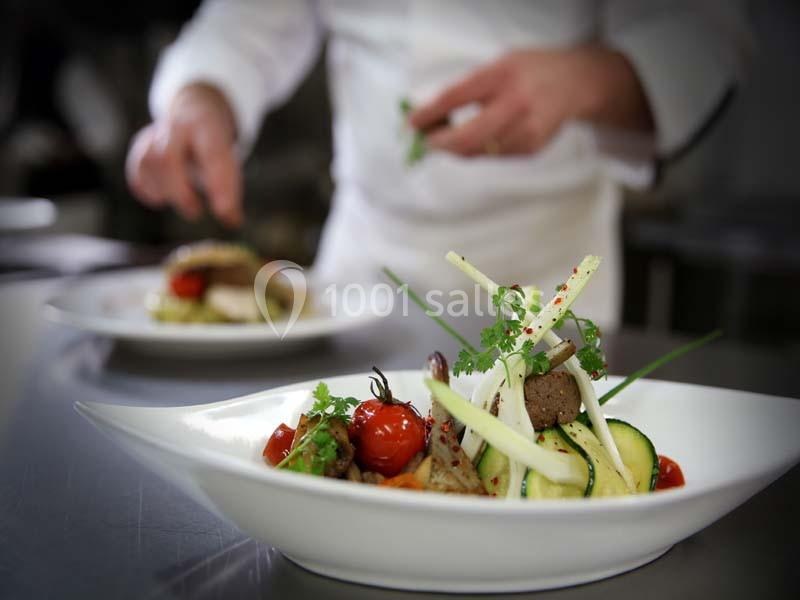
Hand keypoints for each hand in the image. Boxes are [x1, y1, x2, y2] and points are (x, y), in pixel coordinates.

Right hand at [126, 83, 241, 226]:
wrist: (194, 106)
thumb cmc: (213, 142)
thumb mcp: (228, 158)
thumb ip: (229, 189)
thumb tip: (233, 222)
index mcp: (208, 128)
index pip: (213, 155)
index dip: (217, 185)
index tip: (223, 212)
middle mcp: (178, 127)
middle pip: (167, 158)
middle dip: (180, 191)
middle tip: (195, 213)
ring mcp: (157, 133)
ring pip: (148, 161)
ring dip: (163, 190)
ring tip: (184, 205)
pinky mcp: (142, 143)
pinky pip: (137, 166)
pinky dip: (144, 187)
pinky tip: (159, 200)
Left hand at [410, 46, 652, 157]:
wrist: (576, 82)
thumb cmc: (528, 71)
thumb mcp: (500, 63)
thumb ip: (470, 86)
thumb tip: (432, 114)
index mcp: (502, 74)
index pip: (455, 97)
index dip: (429, 114)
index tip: (411, 124)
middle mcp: (516, 103)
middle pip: (467, 137)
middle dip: (440, 145)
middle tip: (427, 143)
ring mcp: (526, 129)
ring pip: (478, 152)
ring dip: (457, 151)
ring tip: (447, 140)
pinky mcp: (532, 148)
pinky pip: (494, 157)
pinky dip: (479, 151)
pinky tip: (479, 140)